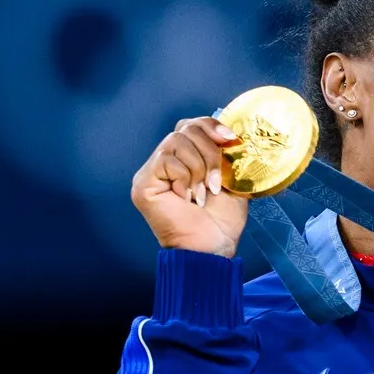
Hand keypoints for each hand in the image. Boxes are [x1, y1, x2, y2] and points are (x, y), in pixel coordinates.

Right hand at [131, 117, 247, 257]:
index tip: (230, 139)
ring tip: (202, 194)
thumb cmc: (222, 221)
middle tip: (216, 181)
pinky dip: (185, 178)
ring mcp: (151, 172)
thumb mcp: (231, 180)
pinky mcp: (143, 183)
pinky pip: (166, 160)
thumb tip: (231, 132)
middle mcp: (165, 161)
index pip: (191, 125)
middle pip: (185, 128)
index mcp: (185, 159)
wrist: (212, 247)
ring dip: (199, 167)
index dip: (210, 125)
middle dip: (209, 151)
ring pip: (177, 141)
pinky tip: (187, 198)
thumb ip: (226, 154)